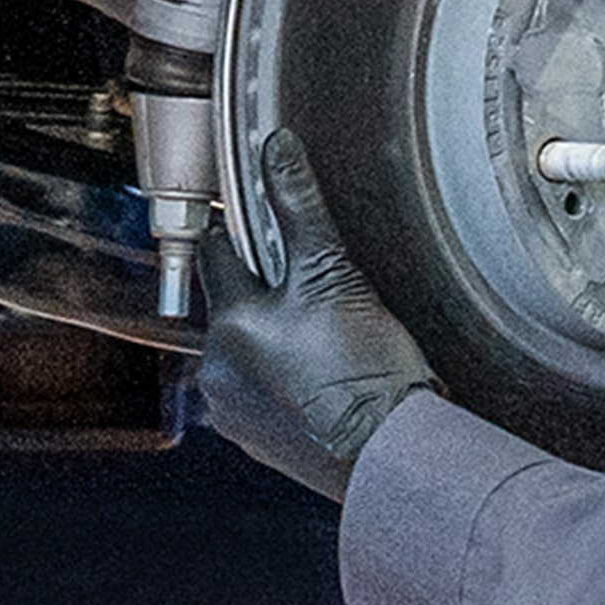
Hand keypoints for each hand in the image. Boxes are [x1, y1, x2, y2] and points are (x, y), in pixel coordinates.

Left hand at [198, 128, 437, 501]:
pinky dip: (283, 375)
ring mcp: (235, 412)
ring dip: (273, 335)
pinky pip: (260, 389)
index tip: (252, 219)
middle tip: (314, 285)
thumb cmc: (364, 372)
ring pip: (246, 348)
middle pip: (233, 305)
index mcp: (229, 326)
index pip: (217, 256)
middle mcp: (218, 372)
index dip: (239, 230)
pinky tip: (323, 371)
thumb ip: (300, 209)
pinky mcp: (258, 441)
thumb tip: (278, 154)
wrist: (386, 450)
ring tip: (326, 332)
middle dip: (265, 290)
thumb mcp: (334, 274)